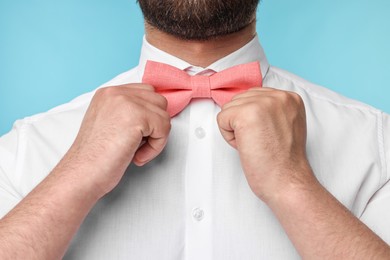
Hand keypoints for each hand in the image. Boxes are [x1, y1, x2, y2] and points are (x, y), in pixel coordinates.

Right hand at [65, 84, 170, 195]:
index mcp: (108, 93)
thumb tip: (153, 117)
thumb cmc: (94, 158)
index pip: (146, 92)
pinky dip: (156, 147)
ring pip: (164, 115)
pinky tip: (137, 156)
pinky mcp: (137, 116)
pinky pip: (164, 128)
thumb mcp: (109, 125)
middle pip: (158, 101)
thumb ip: (127, 114)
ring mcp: (126, 102)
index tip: (139, 136)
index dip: (149, 116)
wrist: (82, 173)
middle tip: (138, 145)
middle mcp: (116, 93)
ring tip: (136, 152)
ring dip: (156, 138)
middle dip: (155, 125)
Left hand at [217, 87, 313, 202]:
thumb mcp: (285, 125)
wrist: (286, 180)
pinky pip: (221, 119)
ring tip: (255, 144)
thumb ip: (270, 110)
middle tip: (261, 142)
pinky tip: (246, 146)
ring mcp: (262, 103)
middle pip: (240, 100)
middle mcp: (278, 96)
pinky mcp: (246, 114)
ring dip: (236, 130)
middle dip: (243, 123)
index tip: (267, 135)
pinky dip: (228, 137)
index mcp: (289, 98)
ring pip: (229, 109)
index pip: (254, 95)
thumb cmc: (283, 161)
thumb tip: (244, 105)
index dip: (253, 119)